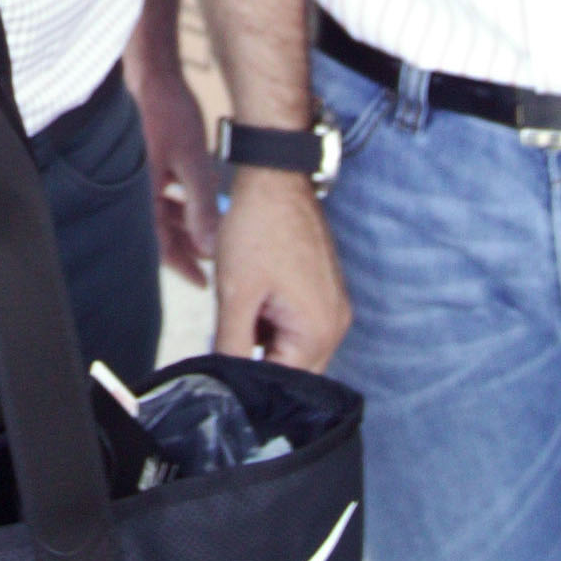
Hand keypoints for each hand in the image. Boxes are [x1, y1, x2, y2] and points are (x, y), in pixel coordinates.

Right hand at [126, 54, 219, 284]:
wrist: (152, 72)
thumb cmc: (168, 112)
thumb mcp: (193, 162)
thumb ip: (201, 205)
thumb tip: (210, 246)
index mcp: (143, 193)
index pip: (161, 243)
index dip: (183, 266)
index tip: (203, 283)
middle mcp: (138, 187)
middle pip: (162, 230)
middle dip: (187, 248)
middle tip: (209, 265)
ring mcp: (142, 173)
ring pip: (164, 211)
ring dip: (186, 223)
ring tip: (208, 235)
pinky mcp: (148, 159)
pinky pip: (164, 191)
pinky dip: (181, 201)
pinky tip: (198, 201)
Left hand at [210, 170, 350, 370]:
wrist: (275, 177)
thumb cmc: (257, 228)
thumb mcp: (235, 294)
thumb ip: (231, 346)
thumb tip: (225, 382)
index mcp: (320, 330)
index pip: (284, 382)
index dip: (250, 381)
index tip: (223, 372)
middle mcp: (337, 324)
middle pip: (294, 369)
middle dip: (259, 360)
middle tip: (228, 339)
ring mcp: (333, 307)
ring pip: (294, 347)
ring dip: (265, 340)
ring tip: (241, 309)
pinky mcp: (324, 292)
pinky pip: (299, 325)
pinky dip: (273, 321)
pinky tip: (254, 298)